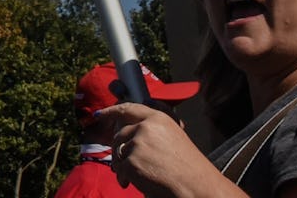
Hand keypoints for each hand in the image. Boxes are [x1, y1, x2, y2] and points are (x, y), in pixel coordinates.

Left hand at [97, 103, 242, 197]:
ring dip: (123, 166)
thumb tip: (126, 134)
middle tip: (129, 164)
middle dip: (120, 150)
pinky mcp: (131, 161)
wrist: (197, 186)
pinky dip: (126, 178)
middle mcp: (146, 127)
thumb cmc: (188, 167)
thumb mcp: (172, 138)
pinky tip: (140, 182)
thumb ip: (151, 131)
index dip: (111, 111)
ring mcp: (137, 143)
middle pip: (119, 135)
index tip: (99, 114)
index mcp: (158, 119)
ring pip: (118, 153)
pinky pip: (120, 169)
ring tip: (139, 176)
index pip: (128, 109)